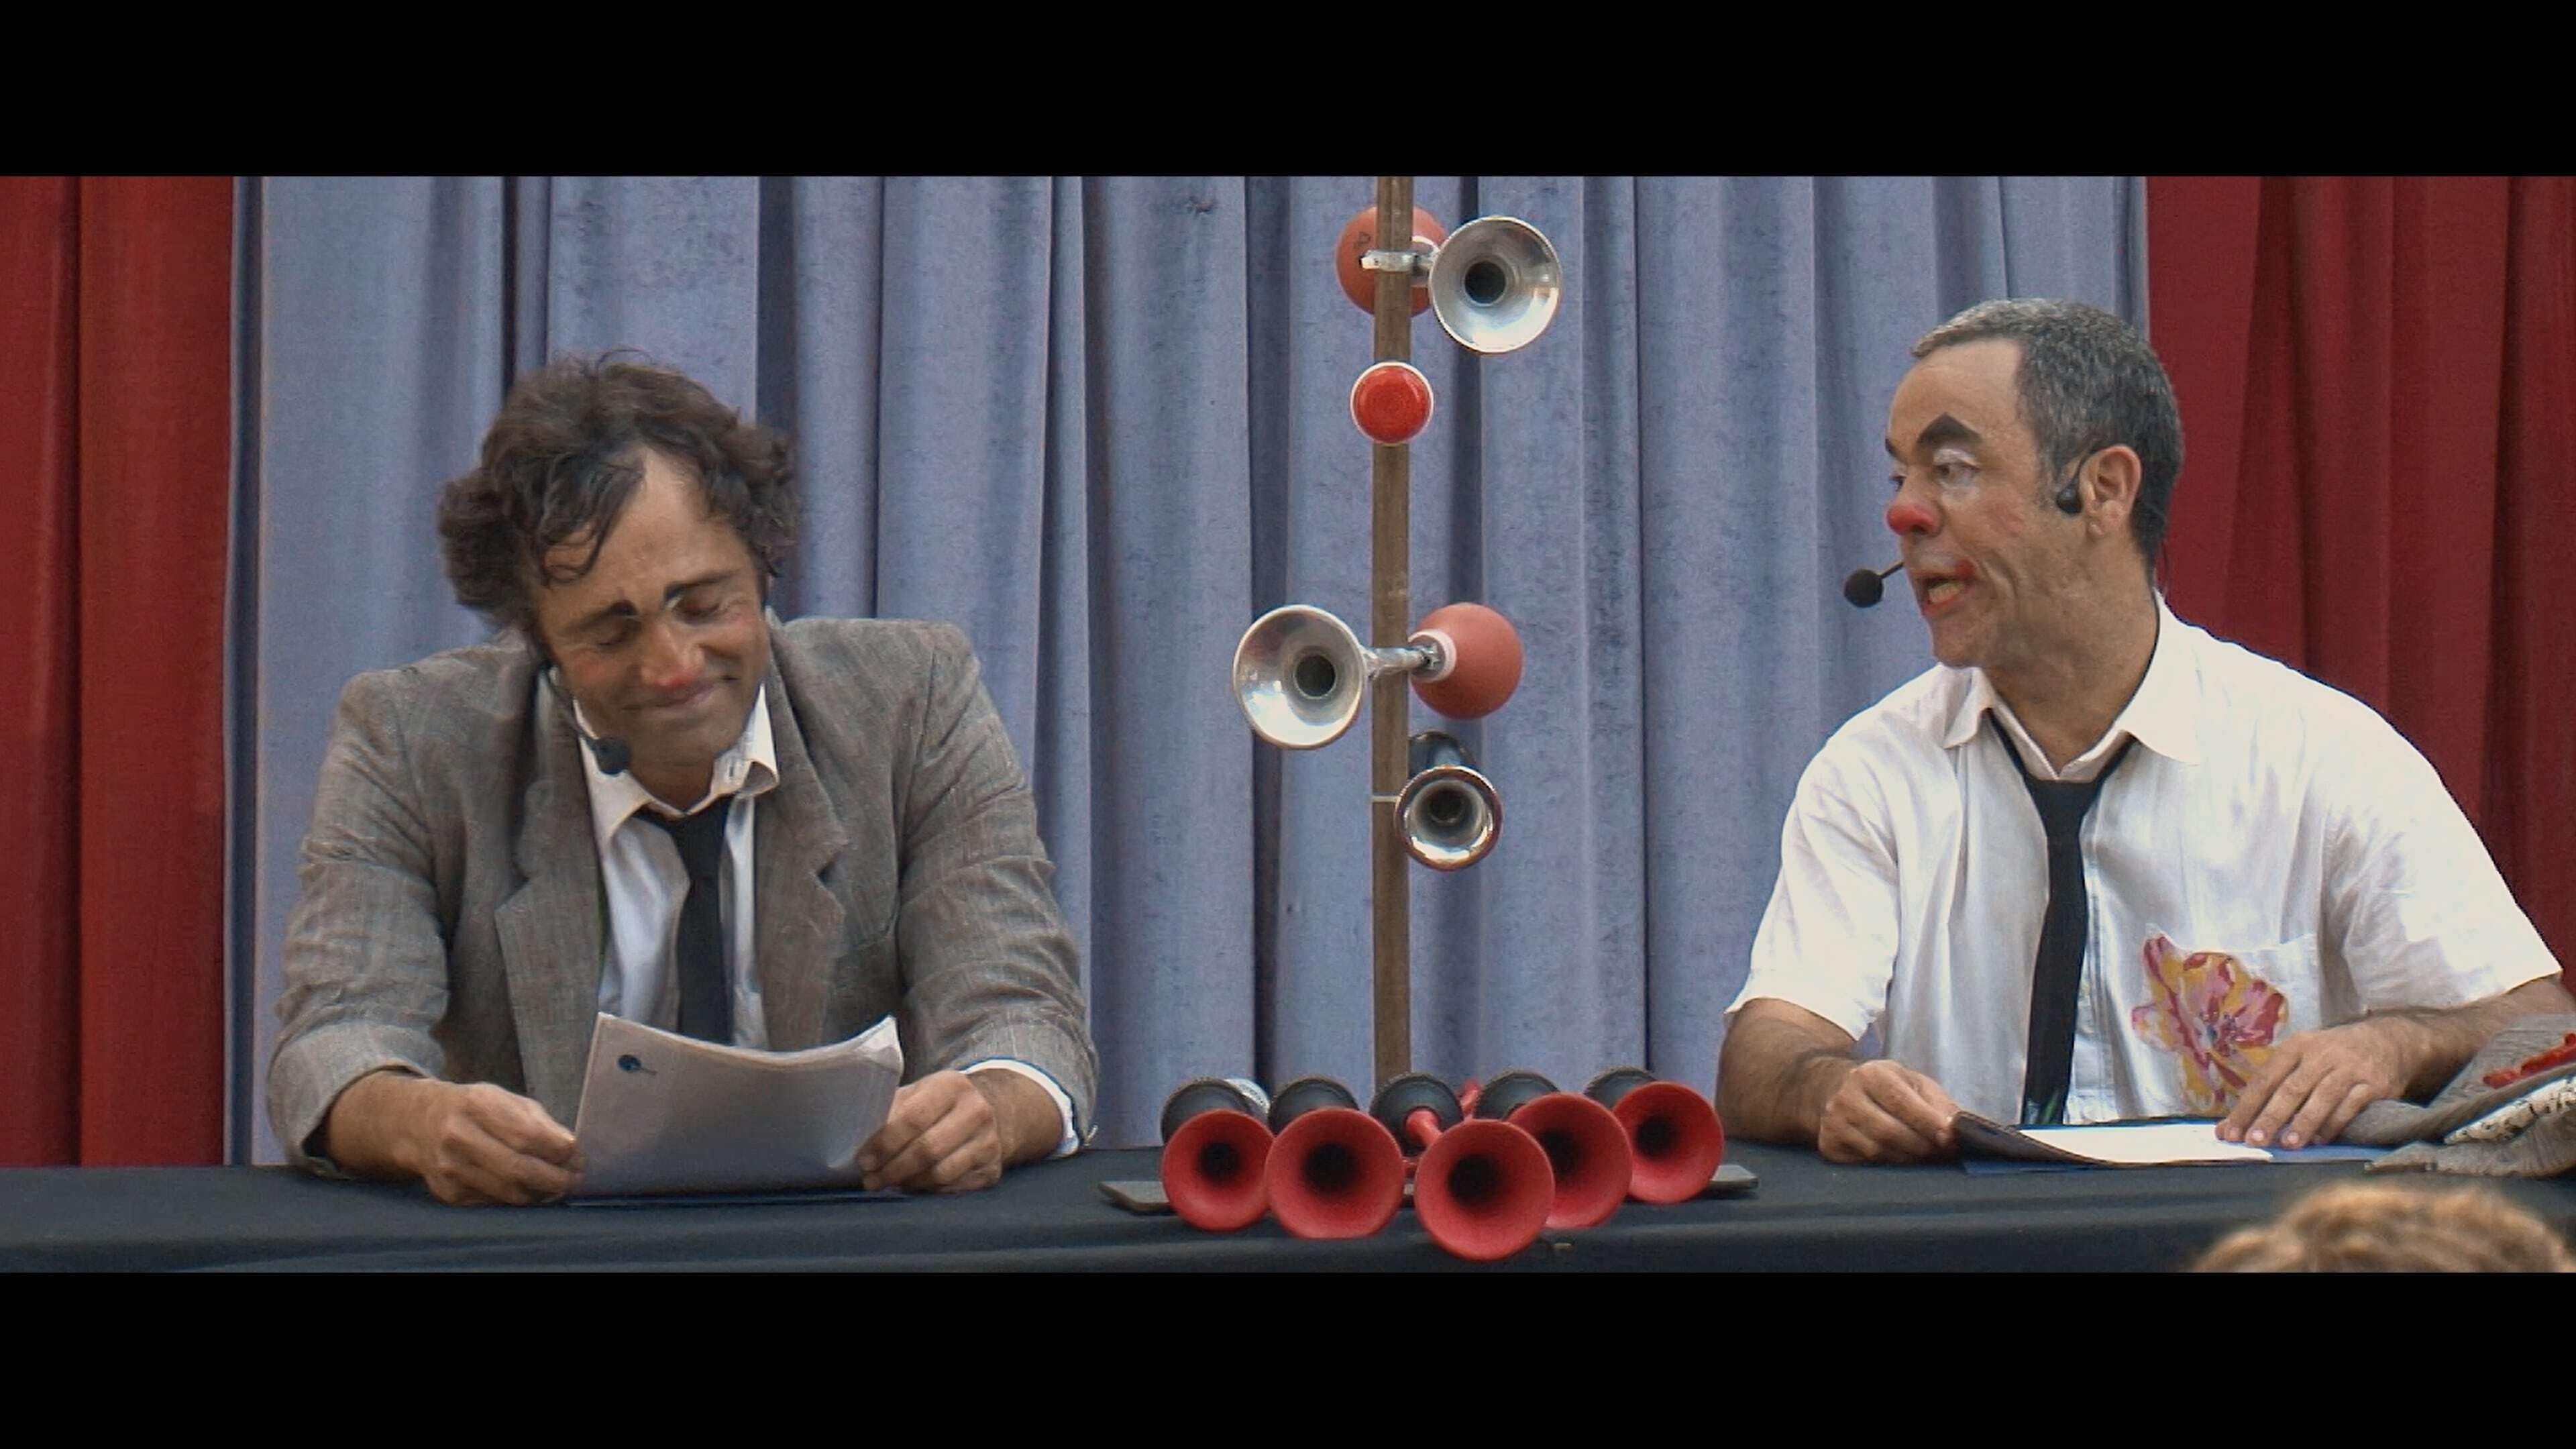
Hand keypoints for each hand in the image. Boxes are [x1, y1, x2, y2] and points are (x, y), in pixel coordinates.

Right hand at [398, 1079, 582, 1206]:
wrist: (419, 1123)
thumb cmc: (475, 1108)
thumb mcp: (505, 1099)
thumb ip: (539, 1121)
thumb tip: (569, 1147)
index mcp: (476, 1105)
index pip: (526, 1135)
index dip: (558, 1150)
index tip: (578, 1155)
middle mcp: (458, 1137)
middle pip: (517, 1169)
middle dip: (555, 1178)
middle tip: (576, 1178)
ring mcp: (450, 1169)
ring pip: (508, 1192)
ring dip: (542, 1193)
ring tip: (560, 1186)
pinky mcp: (449, 1193)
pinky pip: (495, 1202)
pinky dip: (520, 1199)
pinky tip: (534, 1191)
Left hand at [857, 1071, 1008, 1193]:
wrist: (988, 1112)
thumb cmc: (938, 1105)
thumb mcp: (917, 1093)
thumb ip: (892, 1110)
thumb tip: (858, 1137)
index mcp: (952, 1085)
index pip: (914, 1117)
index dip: (885, 1142)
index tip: (864, 1160)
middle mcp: (977, 1112)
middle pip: (928, 1149)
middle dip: (893, 1169)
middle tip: (870, 1180)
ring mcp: (989, 1143)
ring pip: (941, 1173)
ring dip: (908, 1183)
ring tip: (888, 1183)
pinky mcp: (992, 1170)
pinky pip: (953, 1188)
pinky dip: (927, 1190)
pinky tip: (912, 1186)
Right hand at [1816, 1059, 1961, 1163]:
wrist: (1834, 1088)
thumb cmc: (1885, 1087)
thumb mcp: (1913, 1083)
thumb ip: (1939, 1104)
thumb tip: (1966, 1129)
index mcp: (1871, 1074)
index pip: (1901, 1101)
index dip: (1927, 1122)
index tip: (1950, 1138)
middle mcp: (1846, 1097)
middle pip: (1889, 1131)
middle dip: (1922, 1147)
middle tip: (1944, 1154)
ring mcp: (1833, 1123)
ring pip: (1877, 1152)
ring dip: (1908, 1160)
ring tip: (1926, 1158)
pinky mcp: (1829, 1145)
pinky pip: (1864, 1164)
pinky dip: (1888, 1166)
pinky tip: (1900, 1160)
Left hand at [2217, 1022, 2407, 1148]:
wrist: (2391, 1040)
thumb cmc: (2335, 1055)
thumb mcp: (2306, 1057)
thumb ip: (2278, 1086)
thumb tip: (2242, 1123)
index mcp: (2296, 1047)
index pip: (2265, 1079)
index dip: (2246, 1107)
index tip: (2229, 1133)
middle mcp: (2321, 1054)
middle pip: (2290, 1088)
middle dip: (2270, 1116)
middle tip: (2253, 1141)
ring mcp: (2349, 1068)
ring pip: (2321, 1097)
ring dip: (2303, 1123)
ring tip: (2287, 1145)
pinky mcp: (2374, 1083)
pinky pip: (2350, 1106)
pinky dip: (2333, 1125)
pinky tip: (2319, 1141)